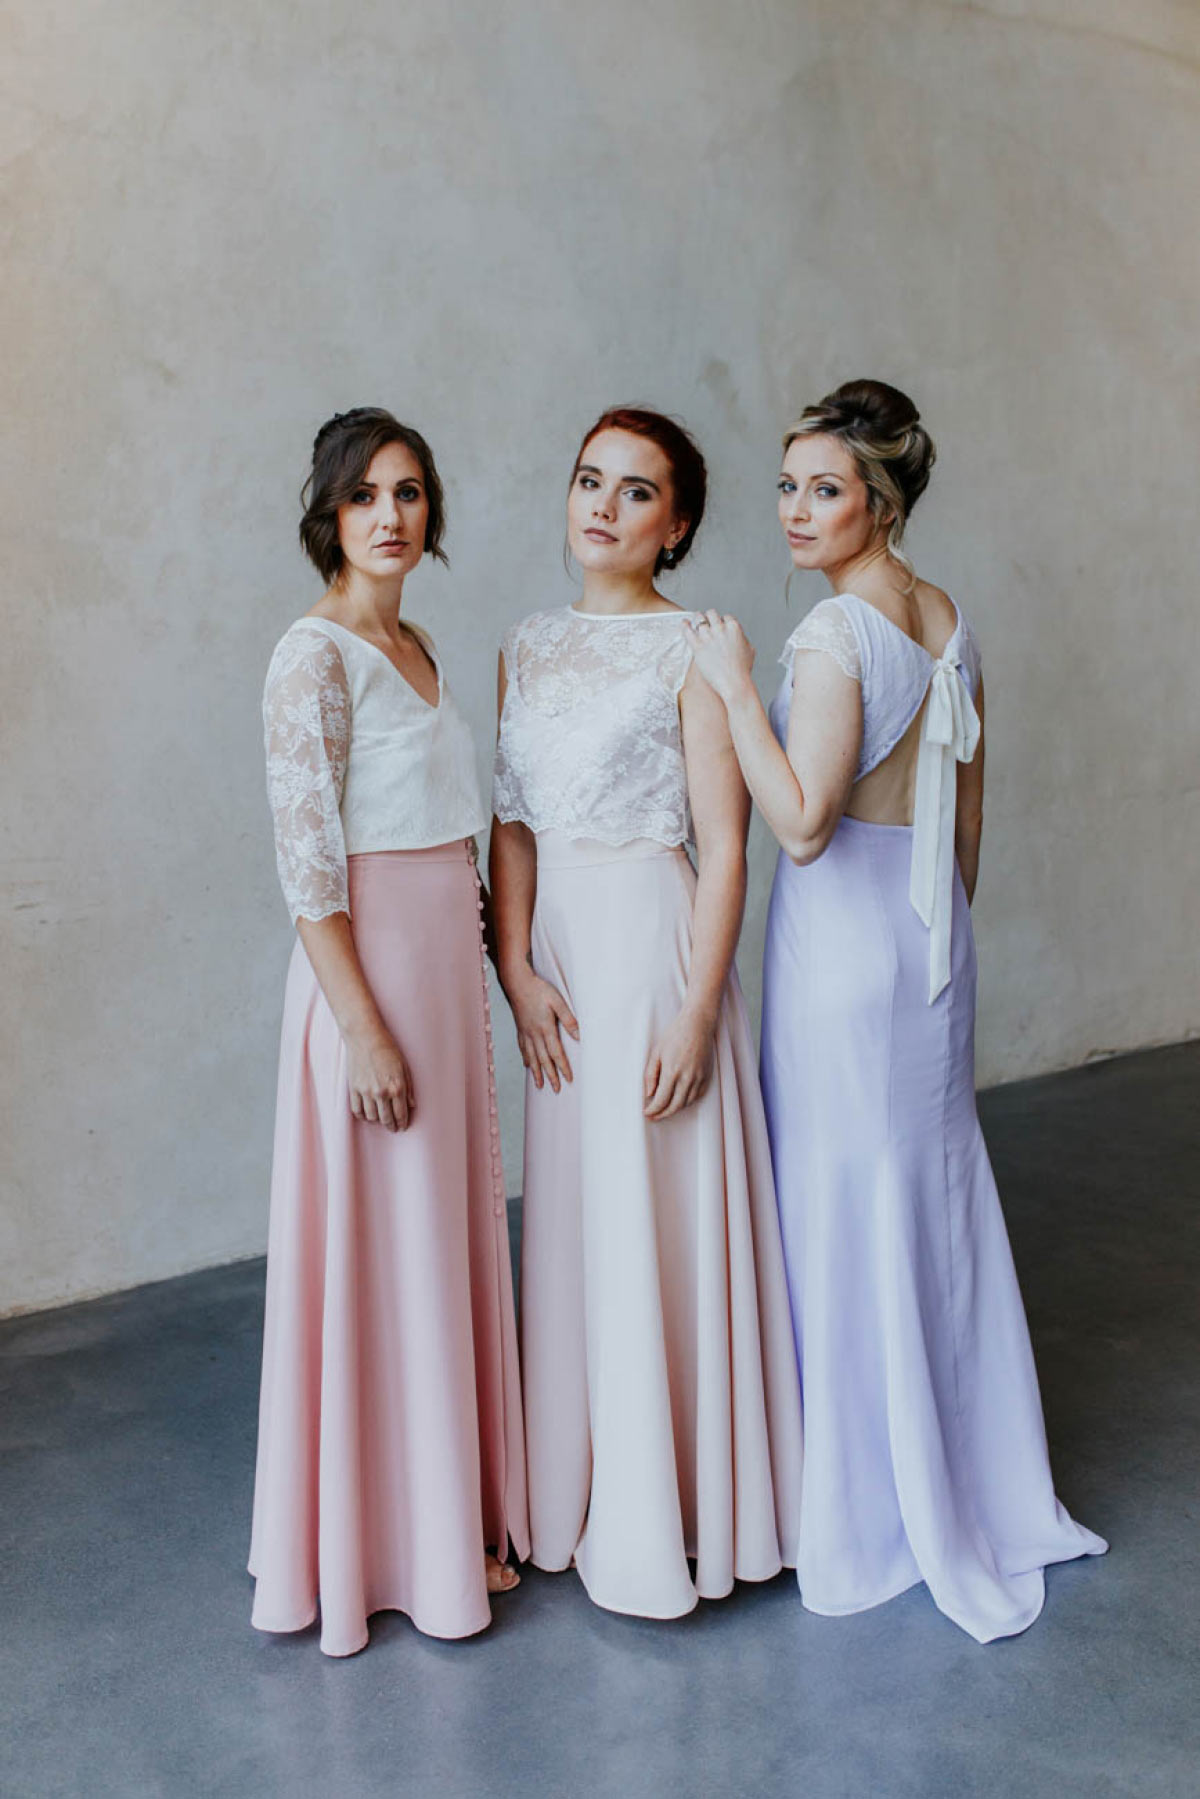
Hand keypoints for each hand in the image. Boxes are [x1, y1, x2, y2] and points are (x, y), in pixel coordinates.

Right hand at [346, 1026, 414, 1131]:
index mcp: (397, 1087)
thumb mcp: (404, 1067)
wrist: (365, 1037)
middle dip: (391, 1126)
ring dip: (377, 1121)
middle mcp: (381, 1092)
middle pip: (386, 1118)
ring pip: (371, 1117)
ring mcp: (366, 1091)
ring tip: (380, 1120)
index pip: (401, 1113)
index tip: (402, 1127)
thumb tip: (412, 1105)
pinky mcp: (353, 1089)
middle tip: (393, 1128)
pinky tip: (367, 1115)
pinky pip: (357, 1110)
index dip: (402, 1123)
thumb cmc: (388, 1049)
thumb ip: (409, 1088)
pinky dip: (362, 1116)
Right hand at [502, 963, 578, 1092]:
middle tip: (556, 1089)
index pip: (556, 1053)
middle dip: (550, 1076)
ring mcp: (526, 1032)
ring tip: (540, 1085)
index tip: (569, 1079)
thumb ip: (568, 1018)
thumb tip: (578, 1035)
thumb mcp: (558, 1001)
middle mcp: (534, 1034)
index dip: (563, 1067)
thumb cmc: (539, 989)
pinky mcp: (520, 1029)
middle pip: (544, 1060)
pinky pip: (523, 1048)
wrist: (517, 982)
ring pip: (532, 1057)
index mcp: (545, 1028)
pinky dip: (526, 1059)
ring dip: (537, 1072)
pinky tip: (527, 1065)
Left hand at [643, 1007, 715, 1120]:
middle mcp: (687, 1078)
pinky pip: (697, 1096)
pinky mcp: (707, 1076)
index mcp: (672, 1072)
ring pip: (686, 1103)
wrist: (697, 1024)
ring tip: (665, 1109)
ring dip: (675, 1109)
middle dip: (662, 1114)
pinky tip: (679, 1100)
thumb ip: (650, 1075)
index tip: (646, 1112)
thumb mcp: (656, 1053)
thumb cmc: (674, 1035)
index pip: (661, 1101)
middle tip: (654, 1116)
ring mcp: (699, 1078)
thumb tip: (649, 1094)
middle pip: (674, 1106)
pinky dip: (687, 1102)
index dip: (653, 1110)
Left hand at [682, 610, 755, 704]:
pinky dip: (685, 625)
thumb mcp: (750, 650)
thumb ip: (743, 639)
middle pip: (711, 613)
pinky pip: (687, 630)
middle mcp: (720, 629)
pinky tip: (684, 624)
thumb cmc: (742, 670)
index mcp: (734, 627)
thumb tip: (739, 636)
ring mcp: (708, 636)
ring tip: (694, 621)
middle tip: (706, 621)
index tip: (720, 626)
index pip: (726, 617)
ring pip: (698, 618)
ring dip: (697, 619)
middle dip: (709, 617)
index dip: (723, 622)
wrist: (734, 683)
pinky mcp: (697, 646)